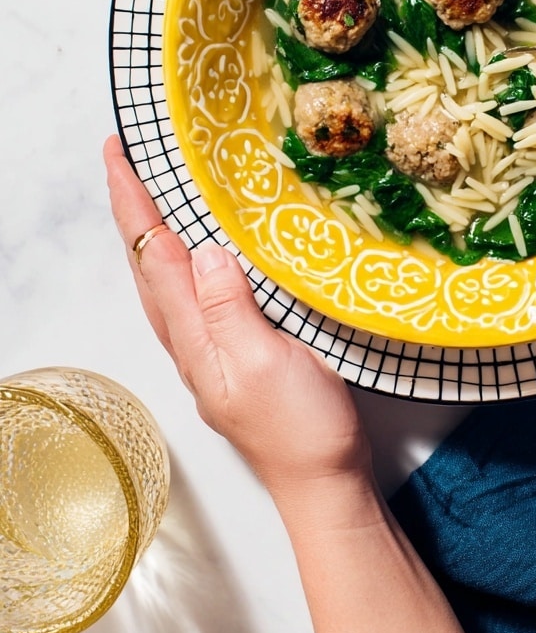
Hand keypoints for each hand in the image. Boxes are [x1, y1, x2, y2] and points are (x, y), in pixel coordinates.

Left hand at [103, 135, 370, 495]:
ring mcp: (207, 349)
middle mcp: (190, 340)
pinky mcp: (230, 352)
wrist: (321, 479)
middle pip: (145, 263)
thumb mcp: (265, 364)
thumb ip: (228, 309)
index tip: (118, 154)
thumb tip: (201, 250)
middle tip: (122, 158)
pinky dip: (176, 258)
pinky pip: (188, 293)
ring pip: (161, 278)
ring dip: (148, 230)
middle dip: (129, 208)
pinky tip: (190, 253)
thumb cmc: (299, 427)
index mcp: (194, 336)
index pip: (152, 255)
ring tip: (143, 192)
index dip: (133, 202)